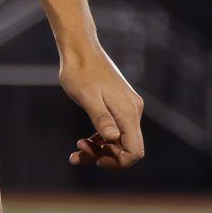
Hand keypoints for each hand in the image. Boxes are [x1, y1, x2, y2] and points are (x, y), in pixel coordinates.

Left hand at [61, 44, 144, 168]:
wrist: (80, 50)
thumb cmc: (80, 72)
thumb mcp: (87, 97)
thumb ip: (101, 118)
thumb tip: (113, 138)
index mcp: (128, 112)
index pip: (135, 151)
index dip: (118, 162)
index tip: (97, 160)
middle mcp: (133, 111)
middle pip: (127, 148)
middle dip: (105, 156)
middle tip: (79, 152)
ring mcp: (127, 108)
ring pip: (119, 140)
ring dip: (100, 150)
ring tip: (76, 152)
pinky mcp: (118, 105)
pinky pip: (113, 130)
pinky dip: (100, 140)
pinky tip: (82, 143)